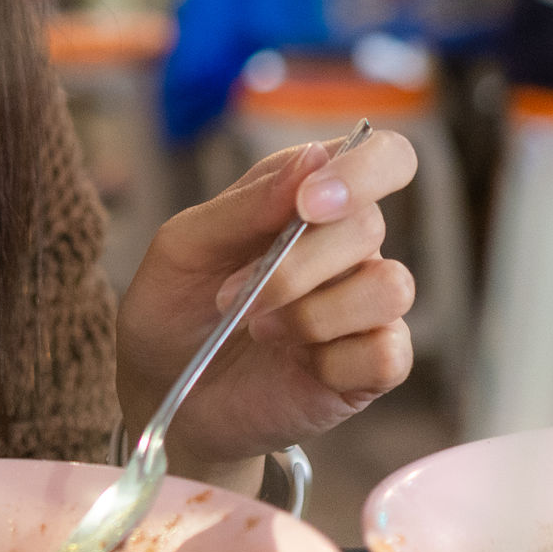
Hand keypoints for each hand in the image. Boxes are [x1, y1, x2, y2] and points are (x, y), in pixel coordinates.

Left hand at [118, 127, 420, 479]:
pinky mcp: (369, 368)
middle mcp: (349, 247)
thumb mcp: (185, 247)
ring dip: (314, 313)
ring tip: (261, 330)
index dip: (362, 171)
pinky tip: (298, 365)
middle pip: (368, 227)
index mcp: (310, 197)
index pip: (384, 156)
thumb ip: (246, 203)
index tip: (306, 204)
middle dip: (294, 266)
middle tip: (233, 298)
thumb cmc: (173, 309)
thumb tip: (315, 158)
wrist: (163, 394)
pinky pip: (388, 352)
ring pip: (390, 287)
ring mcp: (364, 309)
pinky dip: (334, 360)